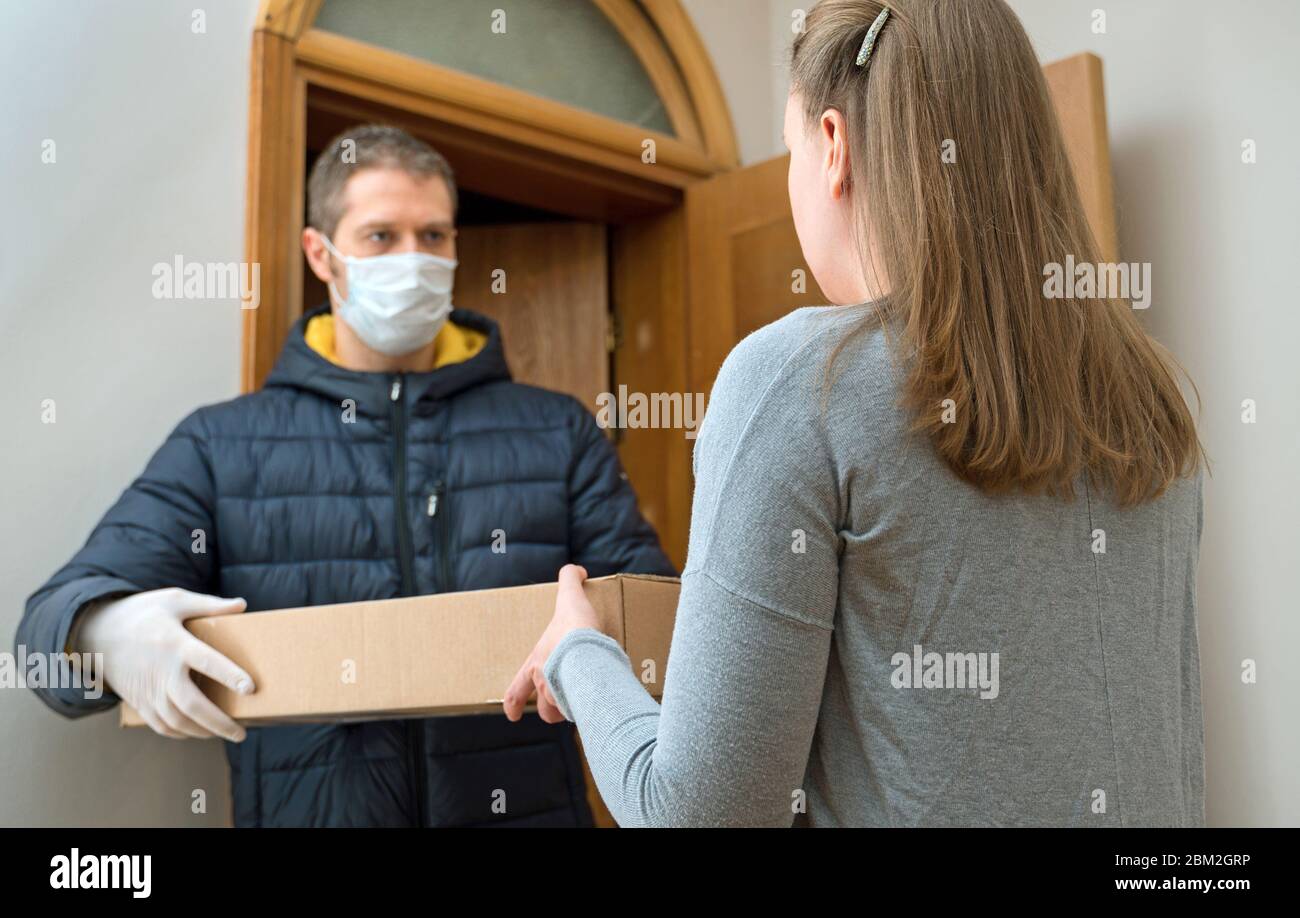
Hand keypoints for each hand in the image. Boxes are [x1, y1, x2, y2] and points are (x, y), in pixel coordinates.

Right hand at [76, 587, 254, 740]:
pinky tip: (200, 732)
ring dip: (203, 731)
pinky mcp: (139, 701)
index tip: (251, 688)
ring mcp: (148, 689)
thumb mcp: (175, 600)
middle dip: (218, 722)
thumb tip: (242, 605)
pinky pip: (161, 725)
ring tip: (228, 733)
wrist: (96, 632)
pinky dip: (182, 733)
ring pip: (177, 720)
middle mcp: (161, 670)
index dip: (229, 675)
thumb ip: (210, 605)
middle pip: (191, 703)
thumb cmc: (143, 613)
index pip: (207, 661)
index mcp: (174, 643)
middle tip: (242, 733)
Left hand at [503, 564, 600, 723]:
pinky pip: (583, 713)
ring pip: (563, 713)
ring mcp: (561, 697)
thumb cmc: (574, 627)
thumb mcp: (570, 597)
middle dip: (551, 709)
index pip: (516, 690)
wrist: (588, 648)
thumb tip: (578, 570)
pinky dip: (589, 711)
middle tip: (561, 706)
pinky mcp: (581, 704)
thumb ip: (570, 579)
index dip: (512, 704)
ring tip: (583, 705)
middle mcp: (544, 683)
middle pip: (544, 707)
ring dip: (570, 711)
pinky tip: (599, 704)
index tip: (512, 715)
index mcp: (536, 663)